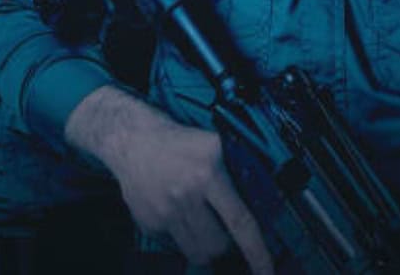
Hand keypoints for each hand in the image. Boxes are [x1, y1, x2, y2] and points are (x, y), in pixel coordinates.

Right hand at [66, 85, 273, 273]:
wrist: (132, 138)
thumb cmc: (176, 141)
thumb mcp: (213, 145)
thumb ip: (235, 171)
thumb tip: (260, 202)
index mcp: (207, 173)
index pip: (240, 222)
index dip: (257, 253)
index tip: (266, 272)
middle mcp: (185, 195)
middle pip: (218, 245)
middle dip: (227, 244)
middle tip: (225, 230)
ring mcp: (164, 212)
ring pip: (196, 252)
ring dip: (206, 245)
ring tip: (204, 225)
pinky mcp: (149, 223)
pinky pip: (174, 244)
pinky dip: (181, 235)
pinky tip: (177, 212)